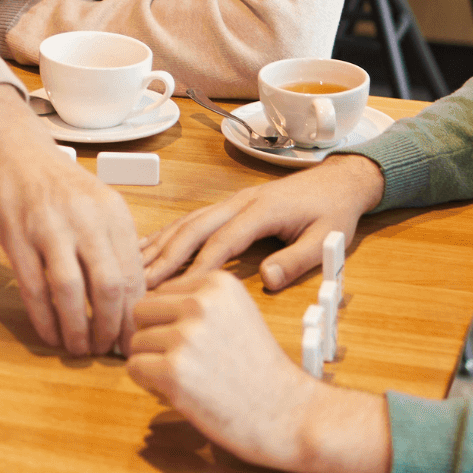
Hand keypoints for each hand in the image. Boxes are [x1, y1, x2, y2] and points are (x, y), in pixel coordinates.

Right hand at [0, 85, 145, 356]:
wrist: (13, 150)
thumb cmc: (59, 184)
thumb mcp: (98, 204)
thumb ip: (114, 245)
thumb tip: (132, 301)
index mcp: (113, 212)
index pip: (134, 273)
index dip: (134, 314)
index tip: (133, 339)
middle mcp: (86, 217)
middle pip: (109, 286)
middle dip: (109, 327)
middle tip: (106, 350)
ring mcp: (49, 226)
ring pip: (70, 291)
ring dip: (76, 329)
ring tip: (79, 348)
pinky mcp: (17, 237)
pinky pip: (33, 288)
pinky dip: (44, 319)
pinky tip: (50, 334)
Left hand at [127, 269, 390, 472]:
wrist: (286, 411)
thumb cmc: (259, 368)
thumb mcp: (236, 312)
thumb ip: (198, 302)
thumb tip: (145, 304)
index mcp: (216, 283)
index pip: (161, 291)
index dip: (169, 319)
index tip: (194, 341)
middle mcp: (199, 302)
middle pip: (142, 311)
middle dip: (153, 336)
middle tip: (181, 360)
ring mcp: (186, 336)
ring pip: (136, 341)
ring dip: (152, 362)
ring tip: (187, 377)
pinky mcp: (173, 371)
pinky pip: (135, 368)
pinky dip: (148, 383)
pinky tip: (178, 391)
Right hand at [141, 153, 384, 289]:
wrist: (340, 180)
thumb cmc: (333, 211)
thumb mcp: (328, 238)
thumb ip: (298, 259)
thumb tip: (268, 279)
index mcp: (262, 210)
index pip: (223, 241)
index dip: (197, 267)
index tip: (174, 293)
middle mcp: (240, 202)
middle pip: (194, 228)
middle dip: (165, 256)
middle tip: (138, 284)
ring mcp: (232, 200)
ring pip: (188, 221)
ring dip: (160, 244)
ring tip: (132, 269)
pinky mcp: (229, 204)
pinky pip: (192, 219)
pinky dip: (167, 234)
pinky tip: (148, 249)